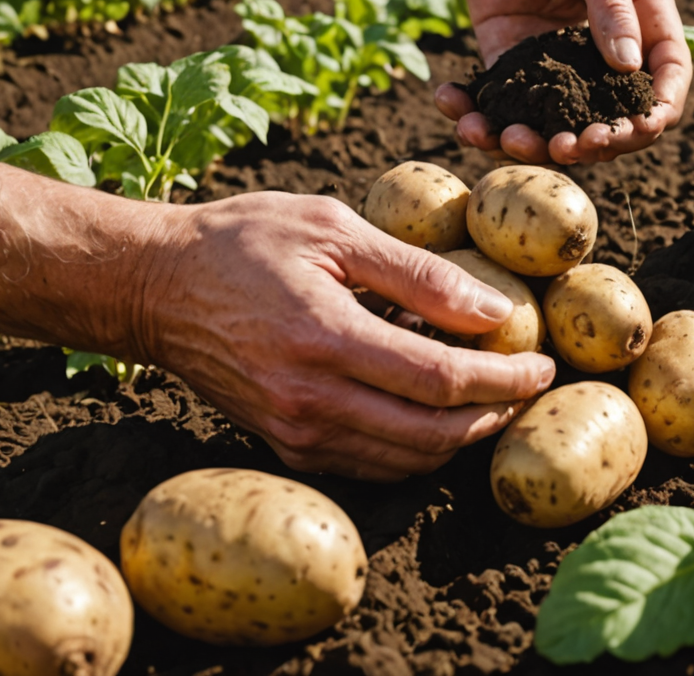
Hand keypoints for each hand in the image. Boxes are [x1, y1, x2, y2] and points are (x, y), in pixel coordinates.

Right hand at [130, 192, 556, 479]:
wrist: (151, 287)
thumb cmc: (242, 241)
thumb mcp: (333, 229)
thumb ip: (417, 273)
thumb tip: (493, 309)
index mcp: (325, 337)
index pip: (441, 380)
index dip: (504, 378)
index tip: (543, 363)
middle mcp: (309, 398)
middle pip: (432, 434)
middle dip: (494, 414)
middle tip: (529, 385)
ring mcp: (294, 430)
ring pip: (405, 460)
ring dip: (461, 437)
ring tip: (495, 398)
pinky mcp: (284, 445)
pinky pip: (370, 464)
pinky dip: (416, 448)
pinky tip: (438, 412)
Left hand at [432, 0, 689, 164]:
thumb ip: (610, 4)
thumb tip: (628, 67)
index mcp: (644, 20)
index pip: (666, 77)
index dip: (658, 110)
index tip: (637, 129)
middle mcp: (604, 50)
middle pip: (613, 116)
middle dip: (595, 143)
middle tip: (567, 147)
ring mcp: (557, 62)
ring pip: (555, 123)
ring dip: (534, 143)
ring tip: (507, 139)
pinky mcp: (510, 61)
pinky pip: (501, 104)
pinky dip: (480, 118)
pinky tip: (460, 115)